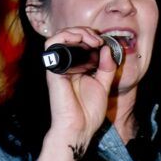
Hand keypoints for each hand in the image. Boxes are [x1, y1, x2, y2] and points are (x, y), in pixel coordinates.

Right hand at [42, 26, 117, 153]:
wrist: (79, 129)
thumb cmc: (88, 112)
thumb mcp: (104, 85)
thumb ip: (107, 67)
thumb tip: (107, 48)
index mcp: (76, 68)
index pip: (80, 44)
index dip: (91, 37)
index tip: (105, 44)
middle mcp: (65, 65)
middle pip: (70, 37)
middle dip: (86, 32)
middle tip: (99, 40)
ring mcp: (58, 66)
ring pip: (61, 36)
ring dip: (77, 32)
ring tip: (92, 40)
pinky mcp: (52, 69)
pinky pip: (52, 43)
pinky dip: (67, 36)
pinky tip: (82, 41)